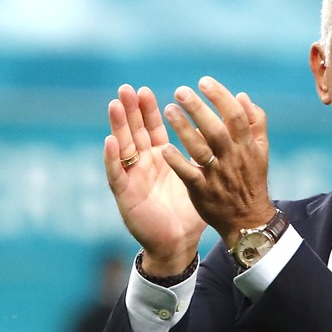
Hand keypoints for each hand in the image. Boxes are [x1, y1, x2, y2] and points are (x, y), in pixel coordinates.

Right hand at [103, 84, 204, 274]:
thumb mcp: (199, 177)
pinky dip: (112, 157)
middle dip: (130, 110)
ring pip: (122, 147)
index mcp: (161, 159)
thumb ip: (204, 153)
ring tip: (116, 104)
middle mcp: (144, 165)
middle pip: (135, 132)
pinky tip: (110, 141)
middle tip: (127, 88)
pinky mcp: (125, 195)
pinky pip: (116, 174)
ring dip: (118, 126)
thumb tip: (220, 129)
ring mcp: (132, 178)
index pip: (153, 129)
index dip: (148, 111)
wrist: (178, 243)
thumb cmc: (188, 212)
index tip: (146, 90)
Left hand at [159, 76, 275, 245]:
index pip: (236, 116)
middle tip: (180, 91)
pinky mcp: (203, 192)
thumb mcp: (261, 151)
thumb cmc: (251, 180)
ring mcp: (218, 176)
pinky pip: (189, 175)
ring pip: (200, 150)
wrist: (248, 220)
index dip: (220, 97)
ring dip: (184, 129)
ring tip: (169, 110)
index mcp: (247, 146)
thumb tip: (242, 96)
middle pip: (216, 129)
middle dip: (198, 108)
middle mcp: (233, 159)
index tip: (204, 81)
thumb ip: (255, 122)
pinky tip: (164, 148)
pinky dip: (178, 161)